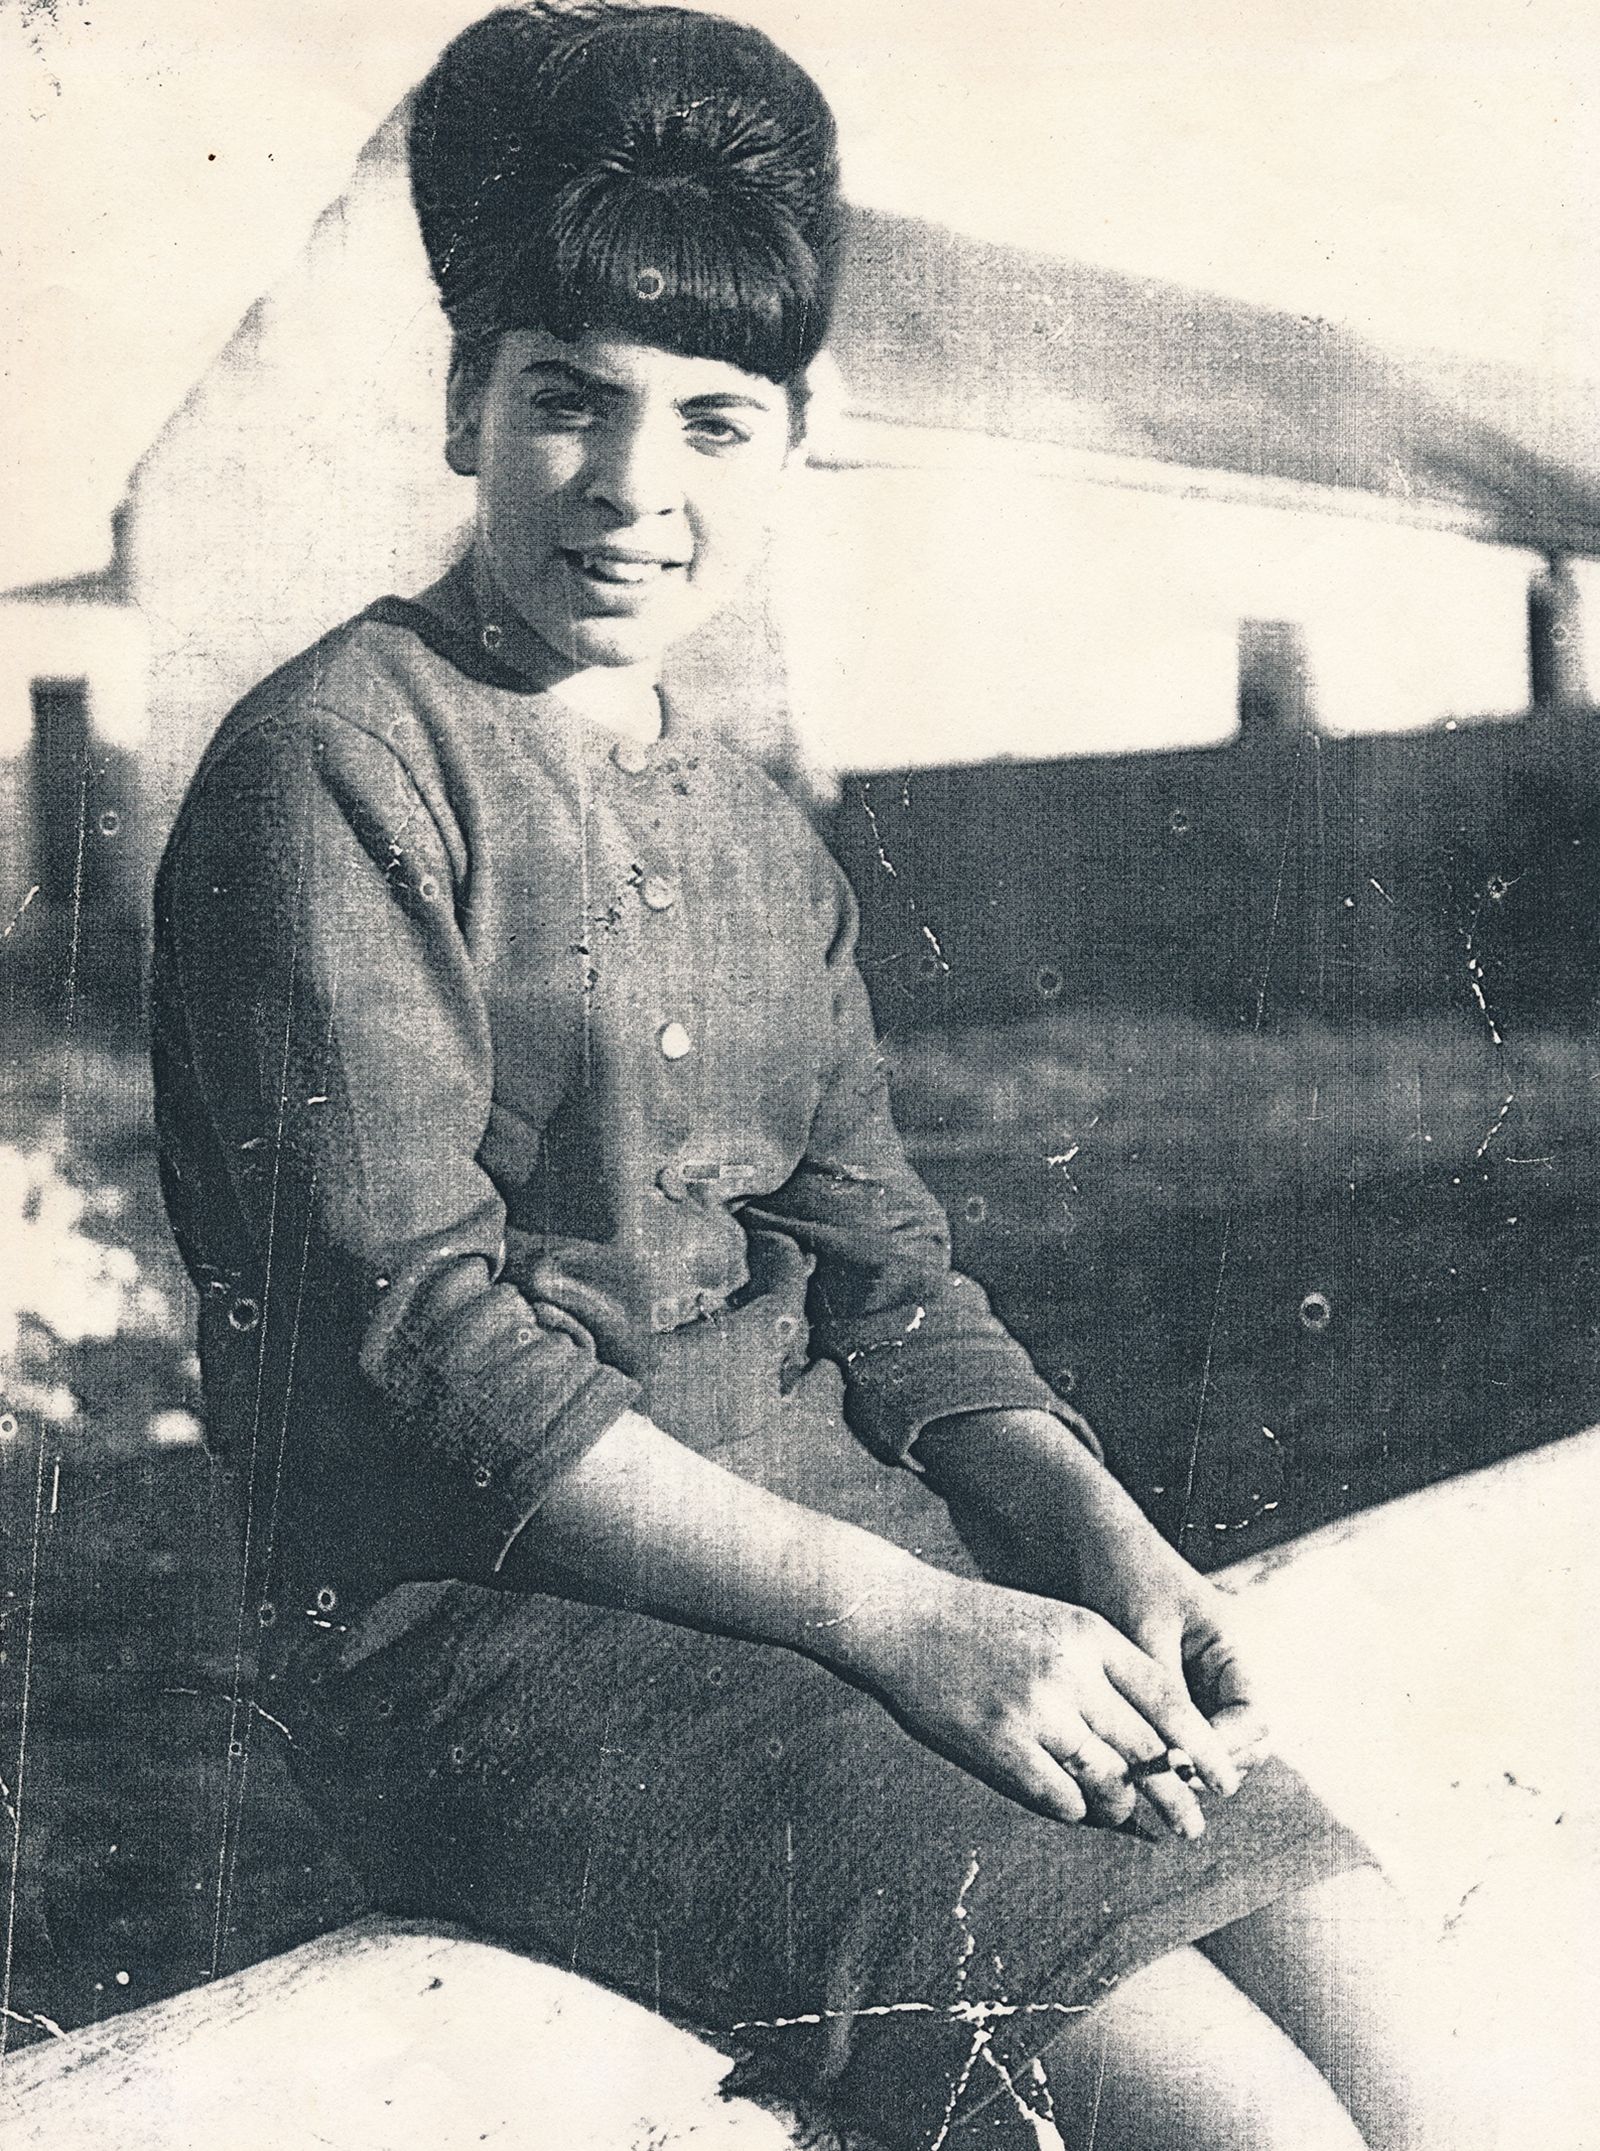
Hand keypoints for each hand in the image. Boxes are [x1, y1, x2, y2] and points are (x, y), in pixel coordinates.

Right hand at [845, 1564, 1242, 1839]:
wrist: (903, 1616)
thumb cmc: (984, 1622)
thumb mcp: (1056, 1622)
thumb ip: (1105, 1668)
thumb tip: (1160, 1735)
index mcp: (1090, 1634)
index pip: (1168, 1701)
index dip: (1203, 1748)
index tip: (1224, 1780)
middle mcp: (1070, 1670)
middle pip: (1147, 1748)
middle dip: (1177, 1794)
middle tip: (1192, 1826)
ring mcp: (1033, 1708)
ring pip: (1108, 1778)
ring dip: (1124, 1806)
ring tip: (1130, 1816)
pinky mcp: (997, 1742)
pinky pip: (1058, 1795)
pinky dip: (1075, 1809)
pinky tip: (1076, 1807)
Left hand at [915, 1409, 1270, 1774]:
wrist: (1083, 1537)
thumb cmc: (1120, 1570)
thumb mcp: (1143, 1629)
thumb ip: (1164, 1690)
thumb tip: (1176, 1759)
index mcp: (1230, 1648)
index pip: (1255, 1720)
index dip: (1228, 1750)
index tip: (1183, 1765)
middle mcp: (1217, 1672)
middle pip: (1238, 1744)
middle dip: (1207, 1768)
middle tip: (1160, 1781)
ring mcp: (1188, 1684)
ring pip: (1202, 1747)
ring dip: (1178, 1766)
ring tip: (1137, 1777)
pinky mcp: (1154, 1692)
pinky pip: (1166, 1735)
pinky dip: (1152, 1752)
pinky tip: (1118, 1760)